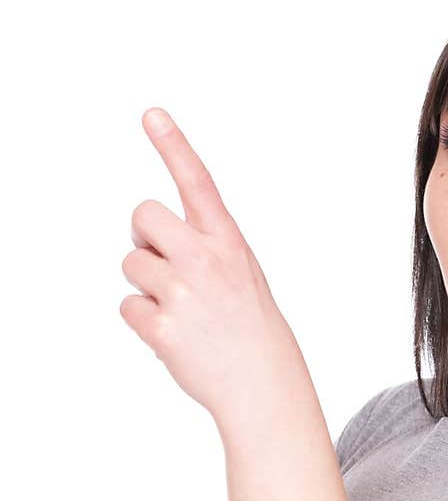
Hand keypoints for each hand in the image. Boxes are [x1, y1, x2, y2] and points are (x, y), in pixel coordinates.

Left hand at [119, 107, 302, 423]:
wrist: (265, 386)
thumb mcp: (241, 274)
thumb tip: (150, 236)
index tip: (152, 114)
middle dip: (143, 237)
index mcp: (228, 243)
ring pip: (131, 263)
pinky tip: (173, 335)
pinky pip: (128, 306)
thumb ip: (203, 245)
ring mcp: (184, 294)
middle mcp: (206, 260)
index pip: (198, 183)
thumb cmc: (251, 329)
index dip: (174, 145)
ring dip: (145, 285)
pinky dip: (143, 322)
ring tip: (179, 311)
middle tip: (165, 266)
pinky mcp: (164, 328)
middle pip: (143, 216)